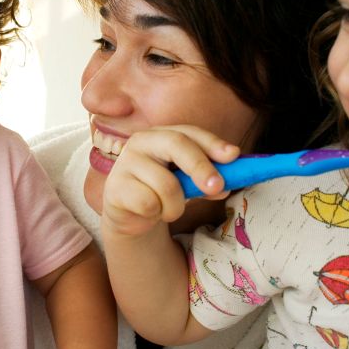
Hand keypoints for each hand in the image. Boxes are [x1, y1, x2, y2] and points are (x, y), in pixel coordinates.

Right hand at [102, 125, 239, 237]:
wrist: (131, 215)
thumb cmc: (162, 191)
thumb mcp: (188, 182)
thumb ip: (207, 178)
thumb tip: (227, 183)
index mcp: (161, 134)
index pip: (189, 132)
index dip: (212, 143)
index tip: (233, 156)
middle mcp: (141, 141)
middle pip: (176, 144)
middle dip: (201, 166)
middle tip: (218, 187)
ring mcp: (125, 163)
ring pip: (167, 185)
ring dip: (176, 206)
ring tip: (168, 209)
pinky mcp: (115, 187)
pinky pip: (149, 204)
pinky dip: (157, 214)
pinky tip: (149, 212)